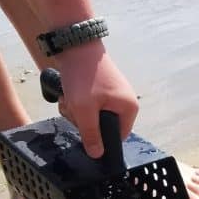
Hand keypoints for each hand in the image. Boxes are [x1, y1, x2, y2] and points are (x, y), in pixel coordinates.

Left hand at [54, 42, 137, 158]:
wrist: (75, 43)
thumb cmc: (84, 76)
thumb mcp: (84, 109)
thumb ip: (91, 134)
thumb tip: (97, 155)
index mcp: (129, 109)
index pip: (118, 136)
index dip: (100, 138)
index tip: (84, 130)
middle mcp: (125, 102)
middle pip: (104, 126)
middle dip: (84, 121)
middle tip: (73, 109)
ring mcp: (113, 93)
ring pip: (93, 115)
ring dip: (77, 111)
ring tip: (69, 98)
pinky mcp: (101, 87)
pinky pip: (89, 103)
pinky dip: (77, 101)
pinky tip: (69, 92)